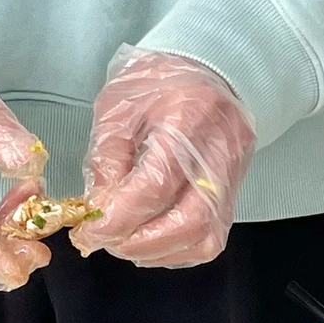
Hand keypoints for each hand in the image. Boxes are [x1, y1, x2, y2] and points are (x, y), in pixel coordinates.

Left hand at [71, 46, 255, 267]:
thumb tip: (98, 211)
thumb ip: (107, 159)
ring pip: (205, 238)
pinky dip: (177, 250)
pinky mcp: (234, 194)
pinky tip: (151, 241)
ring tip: (126, 242)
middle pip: (190, 222)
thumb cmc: (160, 82)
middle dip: (142, 243)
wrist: (211, 71)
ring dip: (159, 252)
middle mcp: (220, 153)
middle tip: (109, 241)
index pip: (156, 186)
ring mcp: (233, 177)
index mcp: (189, 118)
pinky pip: (211, 238)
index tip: (89, 232)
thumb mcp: (119, 106)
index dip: (119, 218)